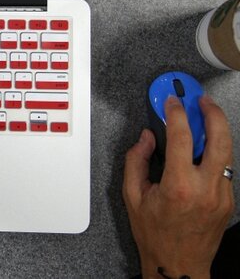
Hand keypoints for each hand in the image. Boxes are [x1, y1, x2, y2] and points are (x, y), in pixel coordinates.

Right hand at [123, 95, 234, 278]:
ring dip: (217, 130)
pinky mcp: (228, 201)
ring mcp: (221, 195)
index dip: (176, 113)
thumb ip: (136, 161)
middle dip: (212, 112)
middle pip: (219, 138)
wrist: (179, 266)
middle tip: (201, 99)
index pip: (182, 137)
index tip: (171, 102)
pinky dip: (214, 152)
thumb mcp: (132, 196)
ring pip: (226, 152)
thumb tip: (146, 138)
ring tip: (205, 116)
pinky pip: (224, 168)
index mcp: (179, 186)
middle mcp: (206, 189)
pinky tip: (202, 147)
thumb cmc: (155, 235)